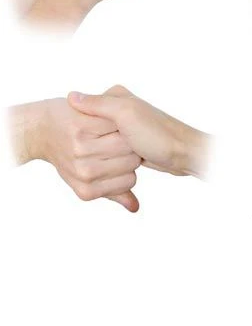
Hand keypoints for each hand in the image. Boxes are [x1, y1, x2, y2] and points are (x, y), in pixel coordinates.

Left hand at [8, 99, 140, 211]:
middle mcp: (83, 171)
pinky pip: (116, 122)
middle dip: (129, 149)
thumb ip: (113, 192)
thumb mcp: (87, 179)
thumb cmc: (68, 152)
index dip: (129, 166)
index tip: (119, 156)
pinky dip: (115, 118)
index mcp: (86, 189)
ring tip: (113, 129)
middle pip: (132, 160)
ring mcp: (81, 148)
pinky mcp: (81, 126)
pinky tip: (107, 118)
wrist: (41, 127)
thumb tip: (135, 207)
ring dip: (124, 132)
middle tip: (117, 141)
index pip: (130, 180)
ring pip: (127, 141)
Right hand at [67, 86, 209, 177]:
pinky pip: (107, 167)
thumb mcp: (128, 113)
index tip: (118, 134)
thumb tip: (71, 96)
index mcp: (115, 100)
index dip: (95, 133)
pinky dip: (115, 172)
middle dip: (109, 149)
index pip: (84, 118)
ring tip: (137, 154)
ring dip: (115, 162)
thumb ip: (99, 104)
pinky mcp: (124, 153)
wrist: (185, 154)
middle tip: (133, 144)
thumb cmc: (160, 133)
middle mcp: (116, 115)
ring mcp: (120, 135)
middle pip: (90, 140)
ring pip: (97, 156)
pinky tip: (132, 167)